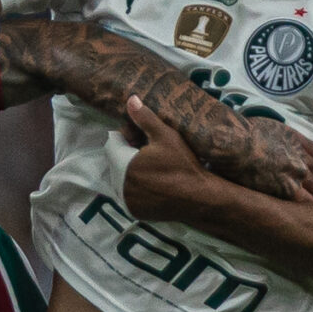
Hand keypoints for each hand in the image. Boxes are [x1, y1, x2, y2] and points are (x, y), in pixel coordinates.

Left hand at [120, 94, 226, 224]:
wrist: (199, 197)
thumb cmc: (183, 164)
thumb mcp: (166, 136)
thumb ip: (144, 118)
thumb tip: (130, 99)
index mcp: (122, 164)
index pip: (113, 142)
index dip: (127, 136)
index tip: (144, 138)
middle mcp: (119, 185)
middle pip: (116, 161)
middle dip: (128, 154)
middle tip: (151, 152)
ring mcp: (126, 201)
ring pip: (121, 178)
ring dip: (132, 171)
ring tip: (154, 167)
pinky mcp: (135, 212)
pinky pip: (129, 194)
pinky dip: (137, 188)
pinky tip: (155, 183)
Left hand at [242, 120, 312, 201]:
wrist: (235, 143)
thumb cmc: (238, 170)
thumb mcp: (255, 192)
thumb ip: (273, 195)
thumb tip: (277, 198)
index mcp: (290, 190)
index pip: (309, 201)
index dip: (309, 202)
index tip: (308, 202)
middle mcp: (300, 173)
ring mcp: (300, 154)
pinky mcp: (296, 137)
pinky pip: (312, 147)